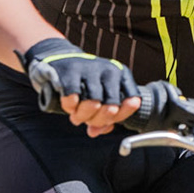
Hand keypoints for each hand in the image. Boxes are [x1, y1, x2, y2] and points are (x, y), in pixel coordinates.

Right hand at [19, 37, 140, 136]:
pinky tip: (69, 107)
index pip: (132, 102)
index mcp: (122, 75)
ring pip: (93, 104)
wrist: (61, 60)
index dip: (120, 116)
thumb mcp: (101, 98)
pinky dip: (70, 107)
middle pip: (111, 107)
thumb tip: (95, 132)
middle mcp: (110, 70)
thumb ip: (104, 118)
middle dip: (98, 120)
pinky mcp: (70, 70)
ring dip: (82, 116)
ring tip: (76, 117)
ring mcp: (90, 68)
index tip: (108, 119)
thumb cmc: (86, 84)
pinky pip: (73, 98)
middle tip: (87, 121)